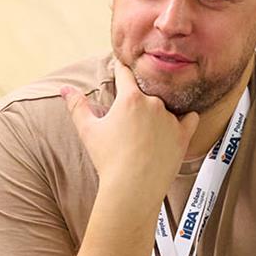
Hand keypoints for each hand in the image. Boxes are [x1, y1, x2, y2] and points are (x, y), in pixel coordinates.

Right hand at [61, 58, 196, 193]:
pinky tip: (176, 126)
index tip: (121, 67)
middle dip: (138, 99)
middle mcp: (153, 103)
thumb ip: (77, 106)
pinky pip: (190, 118)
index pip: (125, 74)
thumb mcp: (88, 131)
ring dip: (158, 112)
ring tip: (149, 130)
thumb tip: (65, 89)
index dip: (121, 69)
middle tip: (131, 116)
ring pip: (166, 106)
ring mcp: (171, 118)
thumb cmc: (108, 160)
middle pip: (146, 92)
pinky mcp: (184, 135)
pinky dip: (184, 120)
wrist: (132, 189)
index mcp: (130, 98)